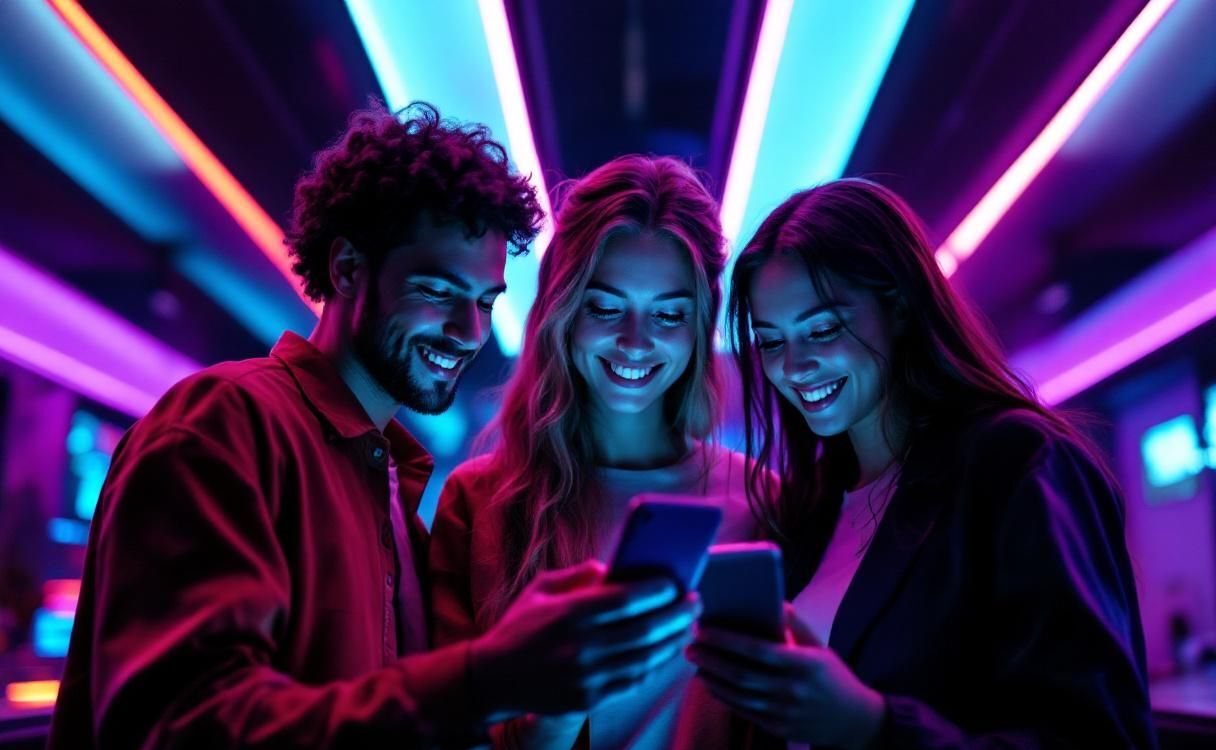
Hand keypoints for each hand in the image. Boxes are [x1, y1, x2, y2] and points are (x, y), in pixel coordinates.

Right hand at [472, 560, 699, 716]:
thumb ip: (580, 574)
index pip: (625, 599)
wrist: (492, 677)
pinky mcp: (587, 700)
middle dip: (676, 614)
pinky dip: (654, 664)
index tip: (676, 580)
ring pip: (645, 659)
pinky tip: (665, 649)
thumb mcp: (541, 588)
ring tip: (687, 624)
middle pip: (644, 630)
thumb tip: (618, 567)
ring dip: (672, 641)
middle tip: (696, 601)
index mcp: (567, 613)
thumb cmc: (520, 625)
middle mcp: (579, 646)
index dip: (657, 590)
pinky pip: (632, 681)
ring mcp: (584, 677)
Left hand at [686, 604, 885, 749]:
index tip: (703, 628)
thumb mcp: (820, 649)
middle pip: (740, 674)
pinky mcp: (777, 728)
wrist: (854, 721)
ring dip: (711, 679)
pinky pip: (742, 711)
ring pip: (737, 695)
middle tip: (690, 646)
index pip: (757, 650)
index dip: (726, 639)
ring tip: (696, 663)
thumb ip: (796, 625)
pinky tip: (711, 684)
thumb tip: (774, 599)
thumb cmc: (834, 678)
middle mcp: (792, 690)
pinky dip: (722, 697)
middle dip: (710, 659)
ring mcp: (783, 712)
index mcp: (804, 664)